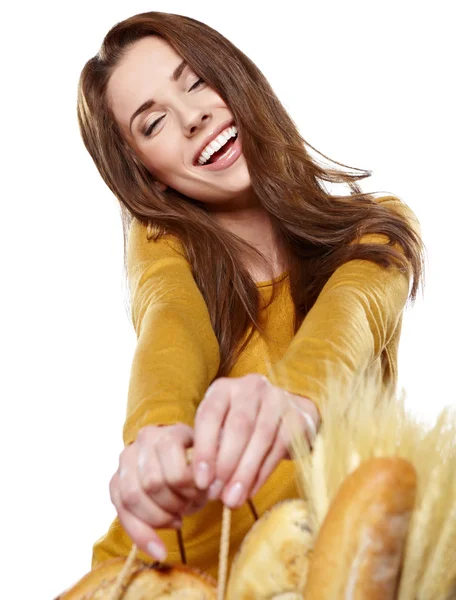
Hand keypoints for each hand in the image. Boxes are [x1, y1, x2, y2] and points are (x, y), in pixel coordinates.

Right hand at [109, 423, 207, 560]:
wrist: (179, 461)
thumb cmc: (198, 464)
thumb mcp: (209, 463)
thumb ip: (210, 472)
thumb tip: (210, 490)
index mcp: (170, 432)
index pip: (172, 459)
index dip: (187, 484)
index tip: (201, 496)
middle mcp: (144, 440)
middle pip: (152, 482)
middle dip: (173, 504)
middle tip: (188, 508)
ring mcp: (126, 459)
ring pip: (132, 497)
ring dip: (158, 518)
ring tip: (176, 520)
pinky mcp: (115, 481)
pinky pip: (121, 511)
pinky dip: (140, 535)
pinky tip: (159, 549)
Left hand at [192, 374, 319, 508]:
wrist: (286, 416)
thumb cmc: (244, 426)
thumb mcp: (221, 428)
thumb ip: (211, 448)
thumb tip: (203, 483)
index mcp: (224, 388)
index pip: (210, 414)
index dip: (204, 449)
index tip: (200, 480)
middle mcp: (251, 388)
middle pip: (238, 426)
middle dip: (225, 464)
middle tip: (215, 494)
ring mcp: (277, 400)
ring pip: (260, 437)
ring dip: (244, 472)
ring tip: (232, 499)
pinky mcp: (296, 418)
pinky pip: (278, 448)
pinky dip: (262, 473)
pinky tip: (250, 491)